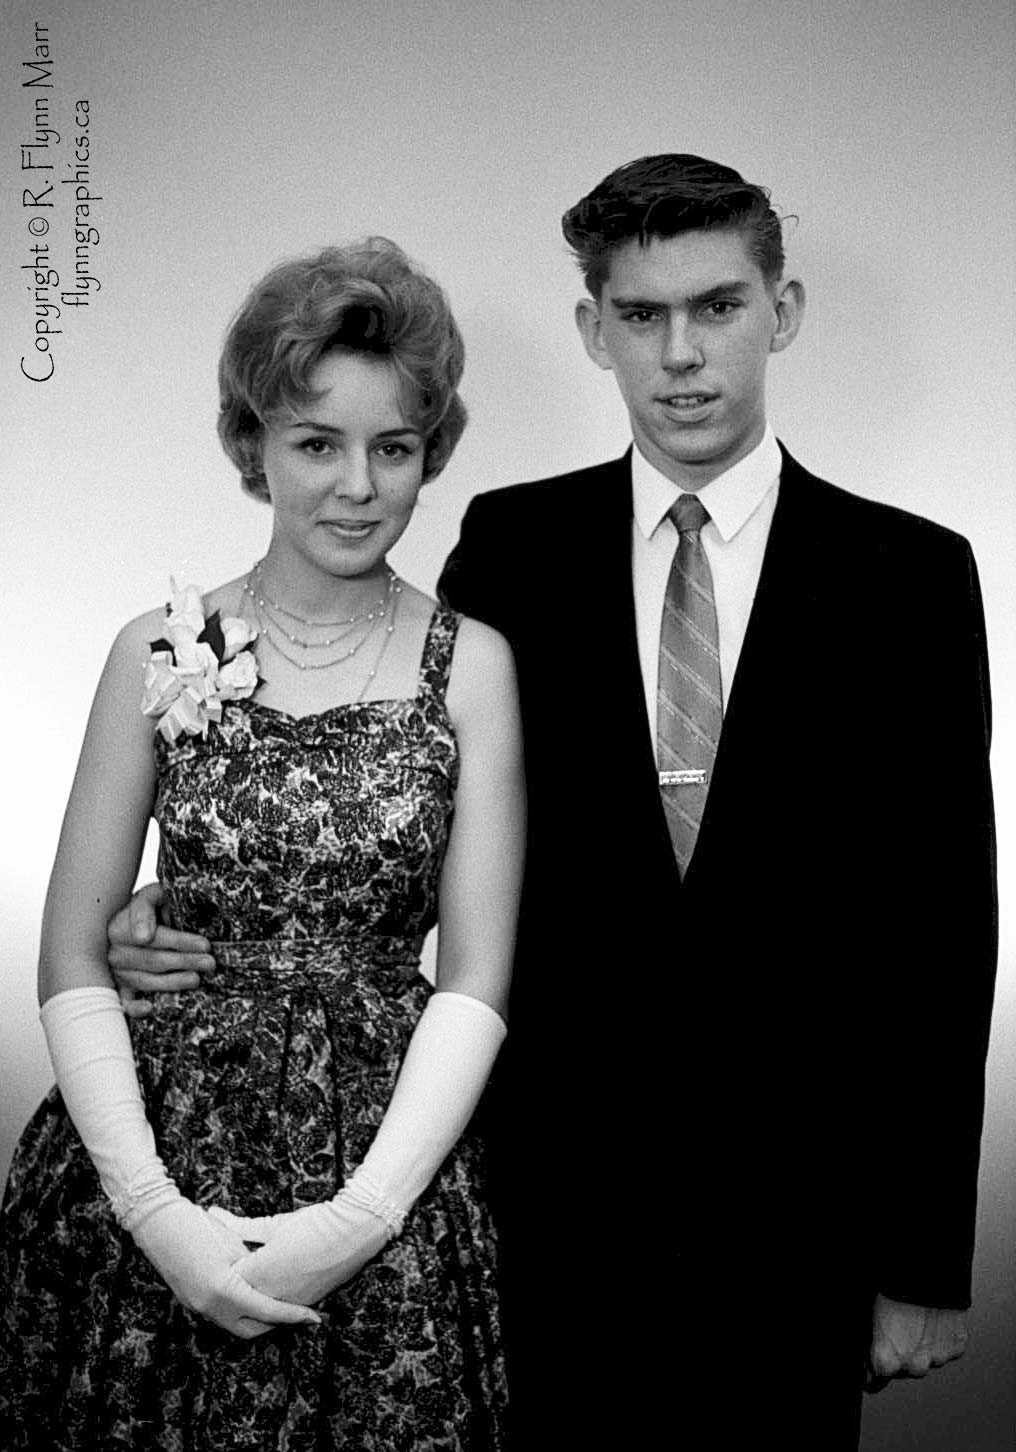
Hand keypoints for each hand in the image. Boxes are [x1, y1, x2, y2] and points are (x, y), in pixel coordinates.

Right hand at [107, 882, 215, 1017]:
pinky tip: (150, 1008)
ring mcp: (116, 972)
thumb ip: (147, 906)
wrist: (128, 922)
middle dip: (185, 961)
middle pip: (154, 960)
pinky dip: (134, 1008)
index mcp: (120, 927)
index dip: (181, 941)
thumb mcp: (150, 897)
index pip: (156, 937)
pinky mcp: (119, 987)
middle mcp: (114, 952)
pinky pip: (124, 1002)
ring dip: (173, 982)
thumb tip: (144, 937)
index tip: (205, 945)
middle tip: (210, 963)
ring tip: (196, 979)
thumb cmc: (148, 909)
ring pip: (146, 981)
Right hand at [132, 1197, 322, 1337]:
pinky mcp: (190, 1301)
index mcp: (225, 1291)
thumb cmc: (199, 1226)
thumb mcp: (234, 1246)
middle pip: (251, 1329)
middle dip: (274, 1324)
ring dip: (255, 1318)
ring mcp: (197, 1307)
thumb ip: (252, 1268)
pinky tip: (249, 1295)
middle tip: (295, 1312)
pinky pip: (220, 1314)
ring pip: (234, 1324)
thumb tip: (268, 1282)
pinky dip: (238, 1310)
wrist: (159, 1223)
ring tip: (276, 1303)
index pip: (268, 1311)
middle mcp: (210, 1307)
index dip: (293, 1315)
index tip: (314, 1318)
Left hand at [222, 1196, 389, 1306]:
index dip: (221, 1264)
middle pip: (239, 1296)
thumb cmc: (314, 1223)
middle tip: (235, 1264)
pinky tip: (278, 1279)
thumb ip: (241, 1226)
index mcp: (258, 1271)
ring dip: (254, 1293)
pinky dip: (274, 1296)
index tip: (221, 1252)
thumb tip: (214, 1213)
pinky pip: (280, 1307)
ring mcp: (287, 1303)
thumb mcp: (275, 1224)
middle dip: (234, 1283)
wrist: (353, 1234)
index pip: (225, 1277)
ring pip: (259, 1305)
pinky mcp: (303, 1305)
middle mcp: (270, 1293)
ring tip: (260, 1271)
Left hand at [865, 1294, 968, 1390]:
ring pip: (927, 1359)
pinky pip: (946, 1348)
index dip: (872, 1368)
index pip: (873, 1380)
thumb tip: (870, 1344)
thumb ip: (872, 1338)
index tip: (872, 1364)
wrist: (926, 1271)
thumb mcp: (869, 1314)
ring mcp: (938, 1357)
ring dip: (922, 1346)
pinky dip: (941, 1338)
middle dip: (900, 1355)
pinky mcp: (957, 1346)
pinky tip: (933, 1319)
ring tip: (917, 1320)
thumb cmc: (894, 1287)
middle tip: (898, 1329)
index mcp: (886, 1359)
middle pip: (904, 1370)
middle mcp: (913, 1364)